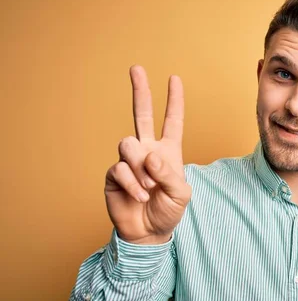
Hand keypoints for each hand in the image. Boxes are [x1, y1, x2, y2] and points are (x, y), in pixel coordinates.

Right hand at [104, 65, 191, 244]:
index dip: (174, 101)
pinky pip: (120, 168)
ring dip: (140, 167)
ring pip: (128, 144)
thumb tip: (150, 156)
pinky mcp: (114, 174)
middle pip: (142, 115)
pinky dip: (132, 184)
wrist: (149, 232)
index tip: (174, 79)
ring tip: (148, 188)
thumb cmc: (168, 211)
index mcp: (168, 152)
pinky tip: (139, 196)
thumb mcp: (180, 193)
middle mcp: (147, 151)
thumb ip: (169, 174)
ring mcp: (129, 161)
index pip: (172, 121)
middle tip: (136, 68)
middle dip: (140, 91)